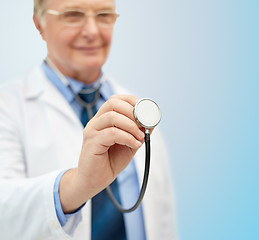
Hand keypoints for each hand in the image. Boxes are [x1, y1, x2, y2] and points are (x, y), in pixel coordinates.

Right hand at [59, 95, 144, 212]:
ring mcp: (92, 131)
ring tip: (140, 136)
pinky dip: (127, 137)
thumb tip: (152, 122)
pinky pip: (112, 133)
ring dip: (131, 125)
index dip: (131, 100)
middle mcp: (96, 122)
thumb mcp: (129, 144)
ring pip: (112, 116)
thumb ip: (138, 132)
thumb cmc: (111, 161)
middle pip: (112, 103)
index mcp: (103, 119)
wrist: (95, 180)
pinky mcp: (92, 143)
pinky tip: (135, 144)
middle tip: (143, 123)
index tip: (145, 109)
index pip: (115, 100)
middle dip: (132, 111)